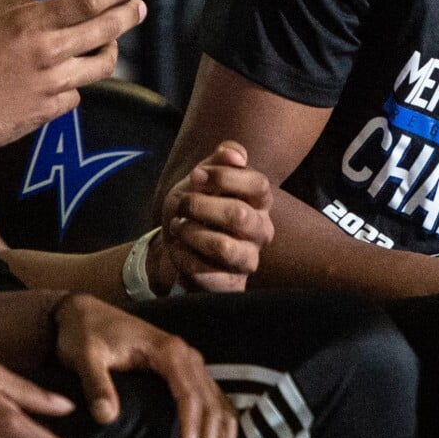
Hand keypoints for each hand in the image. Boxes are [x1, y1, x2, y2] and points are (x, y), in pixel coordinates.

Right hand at [0, 0, 145, 161]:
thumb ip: (12, 1)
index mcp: (29, 24)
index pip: (85, 3)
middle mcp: (47, 53)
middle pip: (105, 32)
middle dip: (127, 16)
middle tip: (137, 8)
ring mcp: (52, 85)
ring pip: (100, 67)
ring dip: (110, 51)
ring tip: (110, 44)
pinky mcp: (50, 111)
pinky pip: (76, 93)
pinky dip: (74, 83)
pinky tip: (66, 77)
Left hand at [52, 295, 236, 437]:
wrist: (85, 315)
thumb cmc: (85, 335)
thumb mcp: (85, 356)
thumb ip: (96, 384)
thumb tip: (107, 417)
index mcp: (170, 351)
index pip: (190, 396)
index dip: (192, 430)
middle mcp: (189, 358)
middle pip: (212, 406)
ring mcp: (193, 367)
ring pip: (221, 408)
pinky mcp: (188, 377)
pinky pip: (215, 407)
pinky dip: (220, 435)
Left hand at [148, 141, 273, 293]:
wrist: (177, 248)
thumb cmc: (196, 210)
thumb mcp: (202, 181)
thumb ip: (218, 161)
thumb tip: (233, 153)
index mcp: (260, 202)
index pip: (258, 185)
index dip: (225, 177)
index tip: (196, 175)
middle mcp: (261, 231)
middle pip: (238, 215)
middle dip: (200, 206)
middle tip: (181, 204)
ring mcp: (248, 260)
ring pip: (223, 247)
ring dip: (191, 233)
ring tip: (178, 227)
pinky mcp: (231, 285)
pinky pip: (206, 273)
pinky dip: (183, 256)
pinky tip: (177, 248)